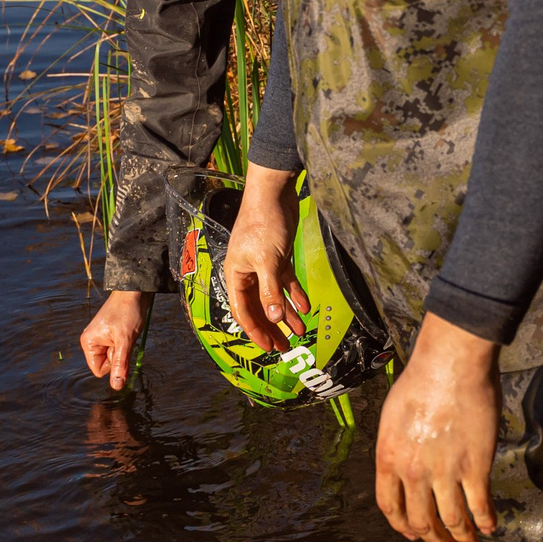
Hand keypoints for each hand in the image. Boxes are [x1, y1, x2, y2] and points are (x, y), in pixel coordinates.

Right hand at [81, 290, 152, 388]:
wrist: (135, 290)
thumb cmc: (127, 312)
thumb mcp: (125, 341)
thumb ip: (119, 364)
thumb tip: (116, 386)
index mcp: (88, 342)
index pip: (98, 371)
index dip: (112, 365)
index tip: (119, 349)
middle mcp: (92, 341)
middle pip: (106, 364)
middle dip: (118, 355)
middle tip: (124, 337)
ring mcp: (102, 338)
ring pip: (114, 356)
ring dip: (124, 349)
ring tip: (126, 332)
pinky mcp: (111, 334)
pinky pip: (119, 348)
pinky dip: (126, 344)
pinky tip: (128, 331)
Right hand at [222, 162, 309, 351]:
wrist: (274, 194)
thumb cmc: (263, 224)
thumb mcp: (267, 261)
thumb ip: (270, 291)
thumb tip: (274, 318)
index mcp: (236, 276)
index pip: (244, 311)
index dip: (256, 331)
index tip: (269, 347)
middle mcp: (248, 274)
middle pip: (259, 308)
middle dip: (272, 328)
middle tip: (285, 347)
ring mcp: (264, 266)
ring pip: (274, 297)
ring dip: (286, 314)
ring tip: (299, 332)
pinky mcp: (278, 258)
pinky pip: (286, 283)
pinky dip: (295, 295)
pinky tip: (306, 308)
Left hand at [375, 314, 499, 541]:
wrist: (451, 364)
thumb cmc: (421, 380)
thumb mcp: (393, 416)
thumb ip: (397, 447)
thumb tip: (404, 465)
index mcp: (388, 459)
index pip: (390, 508)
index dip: (403, 526)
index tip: (413, 533)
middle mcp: (413, 473)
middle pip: (421, 520)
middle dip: (433, 539)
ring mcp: (445, 473)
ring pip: (451, 520)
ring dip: (460, 536)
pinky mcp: (474, 467)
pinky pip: (479, 505)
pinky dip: (484, 520)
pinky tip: (489, 527)